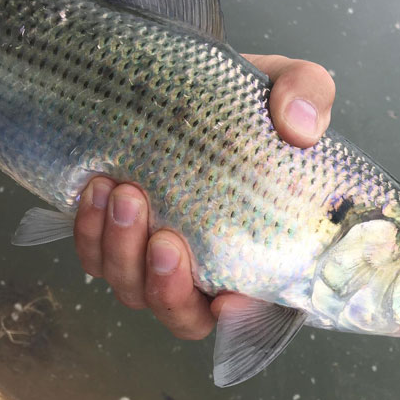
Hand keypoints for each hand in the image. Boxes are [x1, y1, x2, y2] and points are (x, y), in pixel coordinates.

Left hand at [74, 54, 335, 338]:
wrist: (187, 83)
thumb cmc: (246, 98)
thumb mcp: (289, 81)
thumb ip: (308, 94)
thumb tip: (300, 128)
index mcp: (263, 248)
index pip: (260, 308)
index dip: (243, 319)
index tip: (229, 298)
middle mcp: (210, 267)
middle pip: (185, 315)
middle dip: (167, 288)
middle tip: (165, 236)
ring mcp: (158, 258)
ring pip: (133, 290)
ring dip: (122, 252)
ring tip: (123, 193)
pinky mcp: (117, 236)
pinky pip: (95, 257)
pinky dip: (91, 232)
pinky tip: (96, 190)